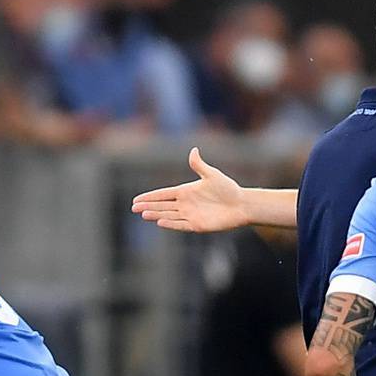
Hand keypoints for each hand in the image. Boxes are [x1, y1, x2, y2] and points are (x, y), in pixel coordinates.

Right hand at [130, 148, 247, 232]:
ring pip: (168, 215)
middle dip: (148, 206)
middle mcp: (185, 204)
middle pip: (162, 206)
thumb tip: (193, 150)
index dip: (150, 196)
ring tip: (143, 214)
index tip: (137, 199)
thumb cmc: (228, 189)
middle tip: (134, 208)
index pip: (163, 194)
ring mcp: (189, 215)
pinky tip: (160, 222)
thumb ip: (199, 165)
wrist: (241, 205)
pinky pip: (180, 225)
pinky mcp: (196, 225)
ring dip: (156, 214)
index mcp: (186, 191)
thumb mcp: (212, 175)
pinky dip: (170, 223)